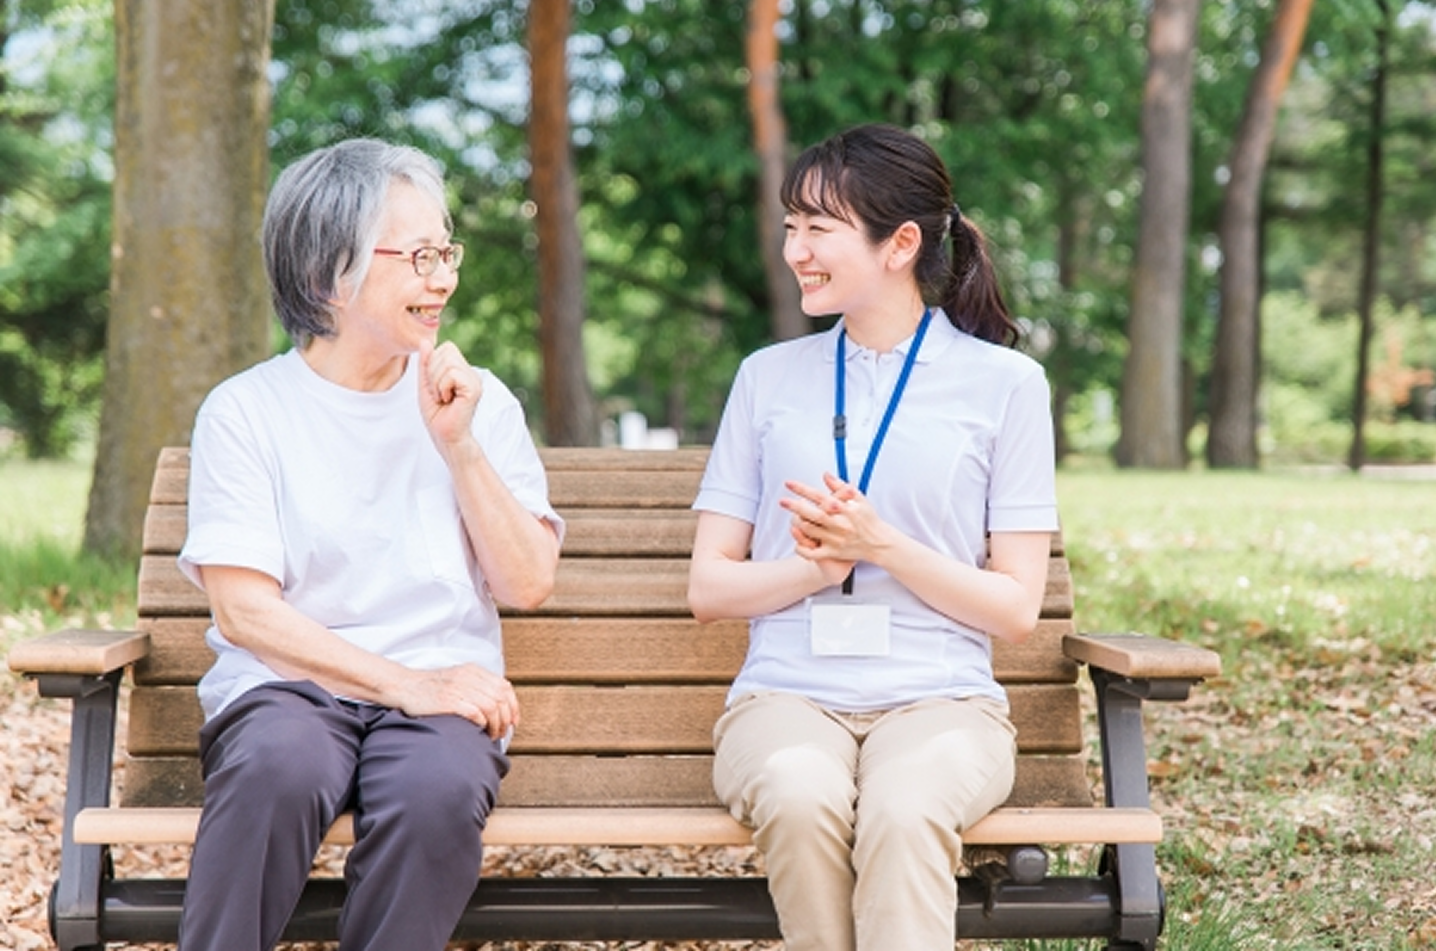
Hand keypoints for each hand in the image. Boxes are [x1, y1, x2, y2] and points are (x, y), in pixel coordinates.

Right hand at [393, 664, 519, 738]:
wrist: (404, 686)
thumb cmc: (431, 688)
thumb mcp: (457, 678)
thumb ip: (477, 686)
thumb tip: (500, 705)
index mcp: (472, 670)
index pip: (504, 687)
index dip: (513, 706)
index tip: (513, 721)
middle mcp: (468, 677)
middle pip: (500, 699)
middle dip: (505, 719)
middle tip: (502, 732)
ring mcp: (458, 688)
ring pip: (491, 707)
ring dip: (495, 725)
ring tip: (491, 735)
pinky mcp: (448, 702)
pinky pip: (475, 713)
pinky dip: (482, 724)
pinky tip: (479, 731)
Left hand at [417, 338, 483, 450]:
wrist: (446, 437)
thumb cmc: (437, 415)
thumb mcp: (425, 385)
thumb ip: (425, 364)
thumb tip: (425, 341)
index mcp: (462, 371)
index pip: (446, 348)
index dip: (433, 363)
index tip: (435, 386)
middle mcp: (471, 373)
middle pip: (446, 351)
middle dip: (433, 372)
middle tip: (438, 393)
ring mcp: (474, 380)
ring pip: (448, 362)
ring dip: (437, 382)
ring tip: (443, 398)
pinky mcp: (474, 389)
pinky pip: (452, 374)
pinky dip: (443, 387)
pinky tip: (448, 400)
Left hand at [779, 473, 875, 583]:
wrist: (879, 543)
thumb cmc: (868, 519)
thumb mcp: (859, 499)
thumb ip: (841, 486)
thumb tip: (825, 474)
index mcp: (844, 509)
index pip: (819, 496)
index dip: (802, 489)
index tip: (789, 484)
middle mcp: (839, 524)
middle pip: (812, 514)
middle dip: (794, 506)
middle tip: (783, 501)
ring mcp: (835, 539)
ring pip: (809, 531)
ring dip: (798, 523)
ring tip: (794, 517)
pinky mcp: (833, 552)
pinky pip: (812, 553)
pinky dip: (801, 548)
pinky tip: (798, 540)